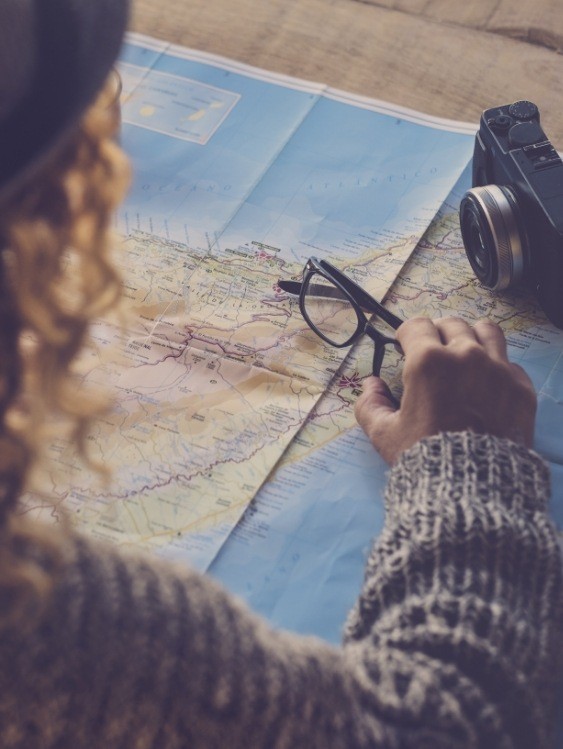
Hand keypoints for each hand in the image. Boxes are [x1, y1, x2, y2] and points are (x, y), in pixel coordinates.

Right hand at [355, 317, 536, 463]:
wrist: (472, 485)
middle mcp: (465, 355)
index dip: (407, 334)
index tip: (406, 345)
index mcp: (428, 361)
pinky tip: (487, 383)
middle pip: (451, 324)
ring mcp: (498, 369)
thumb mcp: (384, 434)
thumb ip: (369, 404)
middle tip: (433, 350)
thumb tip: (371, 385)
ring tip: (465, 353)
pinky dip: (496, 366)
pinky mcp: (520, 387)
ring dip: (471, 337)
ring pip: (486, 331)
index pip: (417, 325)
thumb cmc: (424, 457)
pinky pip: (509, 362)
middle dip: (437, 333)